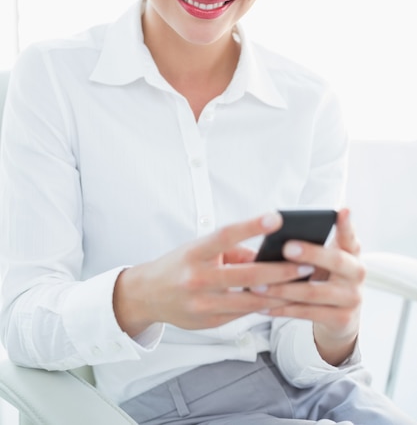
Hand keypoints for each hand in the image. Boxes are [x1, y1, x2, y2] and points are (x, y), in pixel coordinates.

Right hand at [113, 212, 309, 336]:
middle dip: (280, 271)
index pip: (226, 236)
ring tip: (304, 285)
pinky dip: (265, 306)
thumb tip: (269, 254)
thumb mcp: (200, 249)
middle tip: (306, 264)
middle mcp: (197, 279)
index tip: (276, 218)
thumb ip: (233, 251)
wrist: (147, 295)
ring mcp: (203, 304)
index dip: (251, 226)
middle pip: (246, 276)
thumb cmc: (180, 264)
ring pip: (250, 301)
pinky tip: (284, 300)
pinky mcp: (209, 322)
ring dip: (280, 293)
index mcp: (195, 253)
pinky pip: (243, 314)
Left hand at [259, 208, 364, 364]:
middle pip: (336, 261)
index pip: (350, 235)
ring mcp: (351, 298)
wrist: (341, 317)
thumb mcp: (325, 260)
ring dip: (283, 288)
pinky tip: (263, 305)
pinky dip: (282, 309)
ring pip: (313, 292)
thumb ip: (312, 247)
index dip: (347, 224)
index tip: (342, 210)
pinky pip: (307, 313)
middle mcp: (357, 273)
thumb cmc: (325, 277)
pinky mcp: (341, 319)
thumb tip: (278, 237)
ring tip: (257, 285)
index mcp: (352, 252)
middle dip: (310, 253)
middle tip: (287, 247)